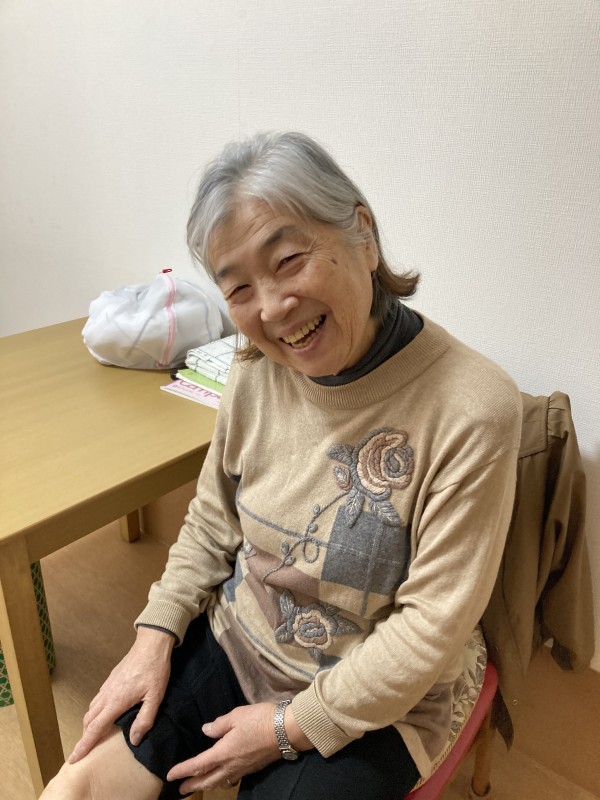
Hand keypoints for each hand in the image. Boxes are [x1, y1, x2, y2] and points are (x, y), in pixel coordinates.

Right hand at [69, 626, 174, 762]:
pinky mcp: (110, 679)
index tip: (73, 758)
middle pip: (89, 720)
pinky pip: (97, 699)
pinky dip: (95, 711)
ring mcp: (107, 686)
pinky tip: (104, 714)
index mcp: (116, 701)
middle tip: (84, 751)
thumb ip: (144, 719)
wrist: (151, 645)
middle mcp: (107, 694)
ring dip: (89, 724)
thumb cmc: (155, 670)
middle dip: (84, 736)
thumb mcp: (155, 697)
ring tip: (93, 735)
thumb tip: (134, 739)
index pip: (95, 728)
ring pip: (91, 709)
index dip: (84, 745)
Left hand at [166, 703, 288, 792]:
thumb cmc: (260, 719)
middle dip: (192, 785)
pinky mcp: (252, 768)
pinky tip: (223, 779)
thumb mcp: (236, 715)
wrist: (285, 730)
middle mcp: (231, 765)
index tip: (170, 775)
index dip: (183, 770)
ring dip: (206, 786)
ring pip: (220, 782)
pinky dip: (222, 782)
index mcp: (224, 752)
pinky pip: (232, 779)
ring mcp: (243, 769)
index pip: (198, 765)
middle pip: (207, 780)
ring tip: (199, 786)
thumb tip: (206, 730)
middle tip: (180, 790)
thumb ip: (219, 724)